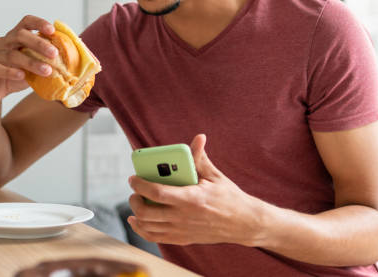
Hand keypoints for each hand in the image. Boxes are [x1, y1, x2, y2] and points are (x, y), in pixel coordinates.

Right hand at [0, 15, 57, 106]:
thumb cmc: (17, 76)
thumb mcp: (35, 67)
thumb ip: (47, 61)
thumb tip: (72, 59)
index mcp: (16, 38)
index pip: (26, 22)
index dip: (39, 23)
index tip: (52, 31)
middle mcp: (4, 43)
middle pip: (19, 35)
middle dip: (39, 44)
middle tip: (54, 53)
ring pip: (11, 55)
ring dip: (31, 62)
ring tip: (46, 71)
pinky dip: (11, 72)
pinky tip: (22, 76)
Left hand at [127, 134, 269, 245]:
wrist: (243, 223)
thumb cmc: (229, 196)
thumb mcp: (215, 176)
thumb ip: (200, 158)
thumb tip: (198, 138)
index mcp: (192, 199)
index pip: (158, 193)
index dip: (141, 185)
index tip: (134, 177)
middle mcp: (184, 217)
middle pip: (147, 212)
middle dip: (135, 199)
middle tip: (135, 189)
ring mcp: (182, 231)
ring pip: (148, 227)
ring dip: (136, 214)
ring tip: (136, 201)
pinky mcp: (183, 239)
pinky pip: (155, 237)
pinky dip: (142, 229)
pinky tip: (138, 220)